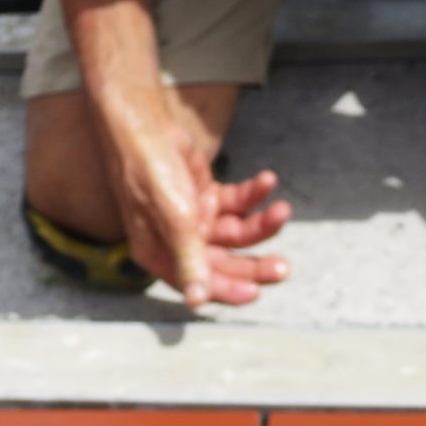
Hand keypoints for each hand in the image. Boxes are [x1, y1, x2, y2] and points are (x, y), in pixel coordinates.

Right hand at [110, 116, 290, 307]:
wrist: (142, 124)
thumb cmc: (149, 171)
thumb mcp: (173, 218)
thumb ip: (189, 258)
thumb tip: (197, 301)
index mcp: (161, 255)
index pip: (200, 283)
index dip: (228, 290)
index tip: (256, 291)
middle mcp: (178, 242)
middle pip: (225, 263)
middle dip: (254, 265)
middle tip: (282, 267)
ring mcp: (194, 219)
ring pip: (237, 232)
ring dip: (262, 224)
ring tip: (282, 210)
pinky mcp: (206, 196)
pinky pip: (238, 203)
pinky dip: (254, 194)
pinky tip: (267, 182)